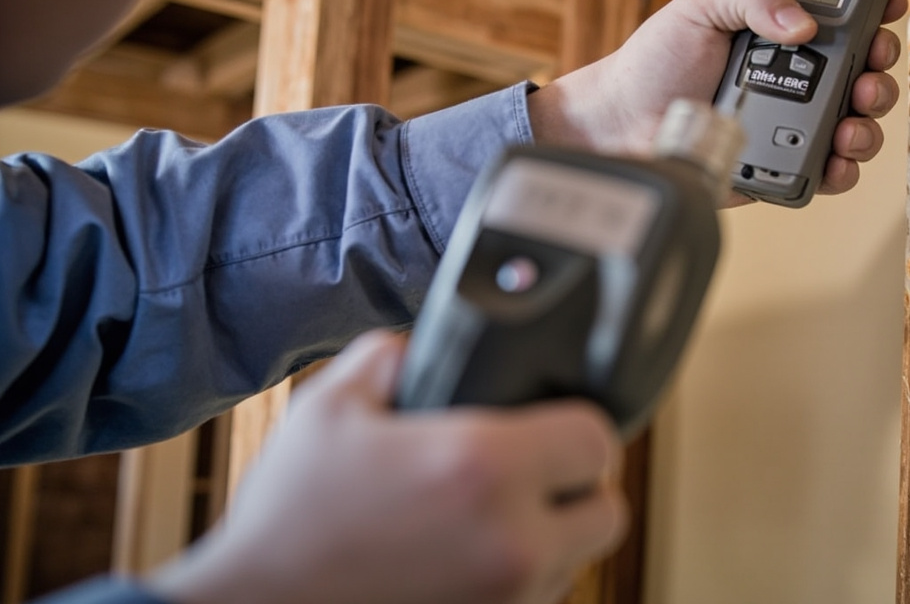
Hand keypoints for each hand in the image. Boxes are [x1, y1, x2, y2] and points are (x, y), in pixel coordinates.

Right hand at [148, 331, 626, 603]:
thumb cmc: (287, 520)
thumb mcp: (328, 409)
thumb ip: (388, 356)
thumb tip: (420, 347)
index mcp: (482, 468)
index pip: (597, 439)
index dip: (577, 426)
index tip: (549, 425)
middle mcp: (511, 542)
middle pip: (607, 512)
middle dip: (577, 489)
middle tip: (530, 474)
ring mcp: (508, 602)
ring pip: (576, 563)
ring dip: (549, 537)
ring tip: (486, 518)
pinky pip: (539, 599)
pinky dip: (519, 579)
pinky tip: (467, 557)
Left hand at [528, 0, 907, 204]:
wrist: (619, 125)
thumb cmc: (653, 65)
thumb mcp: (699, 6)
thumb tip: (803, 22)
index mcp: (779, 32)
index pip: (844, 17)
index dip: (875, 11)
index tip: (887, 8)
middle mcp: (795, 78)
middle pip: (864, 71)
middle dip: (880, 70)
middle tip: (870, 69)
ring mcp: (791, 124)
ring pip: (856, 123)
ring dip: (870, 122)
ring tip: (852, 122)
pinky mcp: (781, 167)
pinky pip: (828, 171)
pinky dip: (844, 168)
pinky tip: (836, 157)